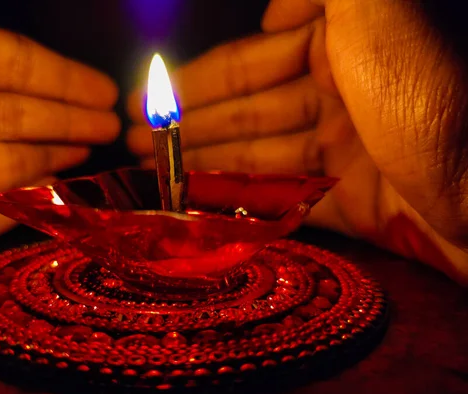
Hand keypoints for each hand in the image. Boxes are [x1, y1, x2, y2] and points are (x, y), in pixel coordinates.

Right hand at [127, 0, 467, 284]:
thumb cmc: (430, 107)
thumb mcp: (377, 18)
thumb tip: (272, 4)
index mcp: (344, 47)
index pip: (255, 55)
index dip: (201, 77)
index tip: (158, 92)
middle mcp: (341, 93)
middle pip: (247, 107)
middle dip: (188, 121)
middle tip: (134, 136)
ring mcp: (342, 149)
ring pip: (257, 152)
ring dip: (203, 161)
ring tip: (150, 171)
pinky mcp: (346, 199)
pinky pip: (281, 194)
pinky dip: (240, 198)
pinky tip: (199, 203)